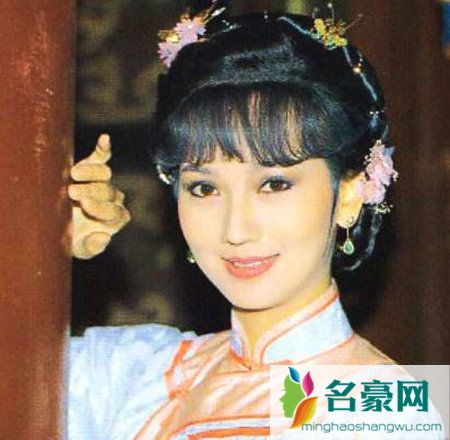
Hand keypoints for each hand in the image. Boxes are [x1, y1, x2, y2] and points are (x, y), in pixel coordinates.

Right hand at [69, 134, 129, 258]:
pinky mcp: (95, 168)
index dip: (100, 208)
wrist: (60, 225)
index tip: (83, 205)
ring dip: (91, 172)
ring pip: (105, 174)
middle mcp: (113, 199)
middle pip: (108, 192)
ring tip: (73, 174)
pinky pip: (102, 157)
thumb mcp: (80, 249)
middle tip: (72, 192)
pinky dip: (103, 149)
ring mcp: (105, 183)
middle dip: (91, 191)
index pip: (114, 212)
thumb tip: (104, 237)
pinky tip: (105, 139)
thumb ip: (92, 247)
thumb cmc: (73, 239)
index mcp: (115, 218)